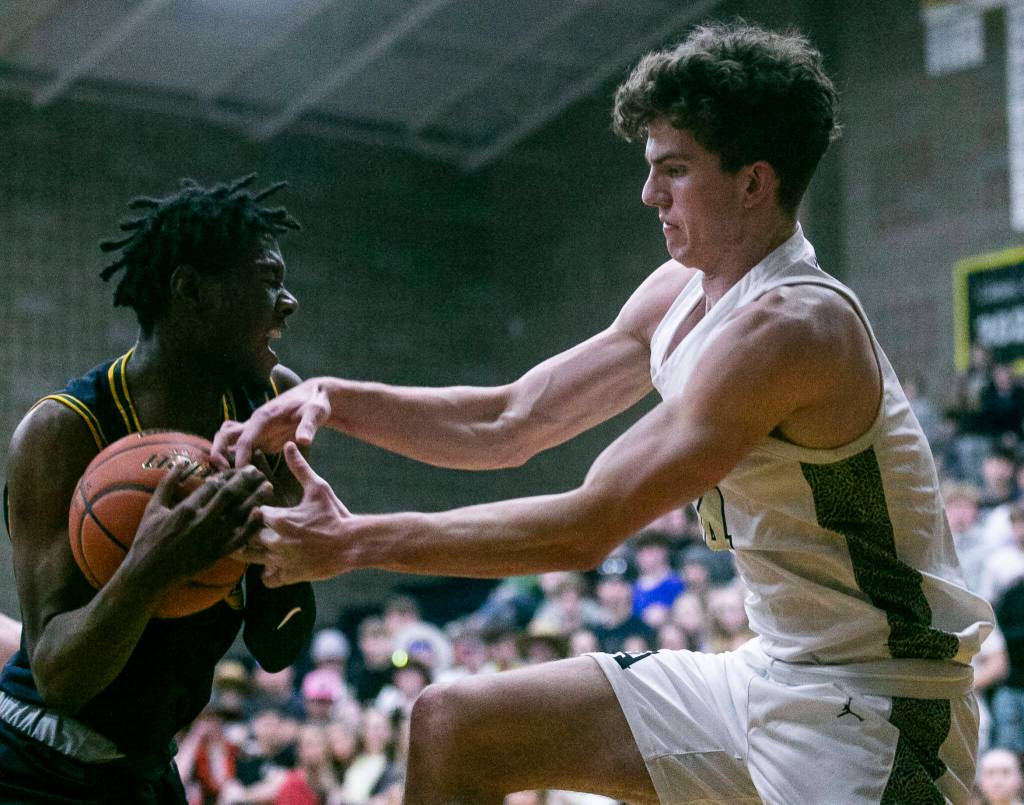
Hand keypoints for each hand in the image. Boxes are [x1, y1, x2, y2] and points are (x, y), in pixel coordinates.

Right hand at [127, 464, 272, 590]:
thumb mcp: (153, 508)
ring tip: (267, 486)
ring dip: (255, 499)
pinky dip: (251, 526)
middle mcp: (202, 522)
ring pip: (239, 515)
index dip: (226, 475)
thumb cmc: (148, 538)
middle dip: (245, 481)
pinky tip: (261, 513)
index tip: (236, 469)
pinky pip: (239, 539)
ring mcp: (212, 539)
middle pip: (230, 496)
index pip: (213, 486)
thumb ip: (167, 483)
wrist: (148, 573)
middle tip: (256, 470)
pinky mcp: (217, 554)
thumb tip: (180, 462)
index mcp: (187, 509)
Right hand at [211, 379, 331, 467]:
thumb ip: (308, 426)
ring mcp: (256, 431)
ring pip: (228, 440)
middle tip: (222, 474)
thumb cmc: (315, 404)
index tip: (241, 474)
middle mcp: (255, 423)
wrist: (314, 397)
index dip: (240, 457)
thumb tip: (303, 441)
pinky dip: (233, 459)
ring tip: (225, 477)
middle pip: (224, 435)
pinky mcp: (261, 438)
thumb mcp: (316, 413)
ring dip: (221, 455)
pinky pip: (240, 448)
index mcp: (264, 417)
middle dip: (218, 453)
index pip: (245, 439)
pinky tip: (238, 477)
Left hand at [255, 442, 351, 586]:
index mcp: (278, 518)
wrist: (353, 544)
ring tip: (246, 547)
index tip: (249, 506)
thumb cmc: (335, 514)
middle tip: (239, 527)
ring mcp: (280, 560)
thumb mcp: (318, 488)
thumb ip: (300, 467)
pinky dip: (267, 573)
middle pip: (243, 537)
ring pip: (249, 559)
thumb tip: (289, 444)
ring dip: (248, 553)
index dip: (249, 509)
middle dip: (242, 531)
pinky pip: (267, 578)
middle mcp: (274, 541)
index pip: (250, 512)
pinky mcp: (289, 575)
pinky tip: (271, 566)